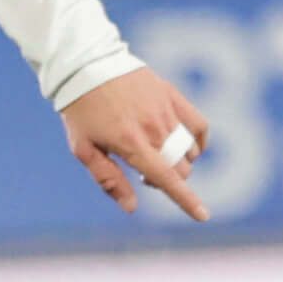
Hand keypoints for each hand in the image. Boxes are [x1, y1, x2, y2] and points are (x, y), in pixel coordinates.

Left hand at [59, 67, 211, 220]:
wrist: (85, 65)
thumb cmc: (80, 110)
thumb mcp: (83, 148)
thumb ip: (108, 179)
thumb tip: (131, 208)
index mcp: (131, 143)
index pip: (166, 179)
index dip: (186, 200)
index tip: (202, 216)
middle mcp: (154, 128)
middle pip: (180, 169)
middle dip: (167, 178)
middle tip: (143, 170)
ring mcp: (166, 111)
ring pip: (189, 151)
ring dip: (178, 161)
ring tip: (155, 152)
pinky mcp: (173, 96)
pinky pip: (199, 125)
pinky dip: (197, 140)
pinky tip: (185, 144)